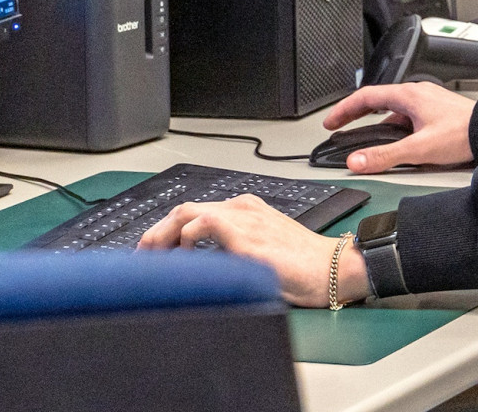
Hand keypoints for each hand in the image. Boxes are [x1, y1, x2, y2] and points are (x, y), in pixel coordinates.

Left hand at [136, 194, 369, 307]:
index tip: (154, 252)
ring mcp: (244, 219)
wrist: (335, 269)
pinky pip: (202, 227)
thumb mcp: (262, 254)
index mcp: (246, 211)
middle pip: (185, 208)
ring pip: (187, 213)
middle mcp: (242, 209)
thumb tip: (199, 267)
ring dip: (162, 235)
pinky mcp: (246, 237)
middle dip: (156, 232)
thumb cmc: (306, 267)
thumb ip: (233, 251)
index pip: (196, 213)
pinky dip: (183, 239)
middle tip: (141, 256)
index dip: (168, 231)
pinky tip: (181, 257)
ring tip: (151, 257)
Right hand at [322, 82, 476, 172]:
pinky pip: (407, 117)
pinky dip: (395, 128)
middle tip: (340, 126)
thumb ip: (385, 156)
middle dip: (355, 114)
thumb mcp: (418, 148)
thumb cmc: (463, 133)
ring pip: (393, 111)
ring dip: (377, 124)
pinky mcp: (436, 112)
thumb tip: (357, 161)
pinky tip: (398, 145)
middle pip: (376, 101)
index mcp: (408, 95)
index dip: (343, 109)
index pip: (365, 97)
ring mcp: (427, 102)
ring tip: (367, 141)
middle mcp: (416, 94)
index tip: (330, 122)